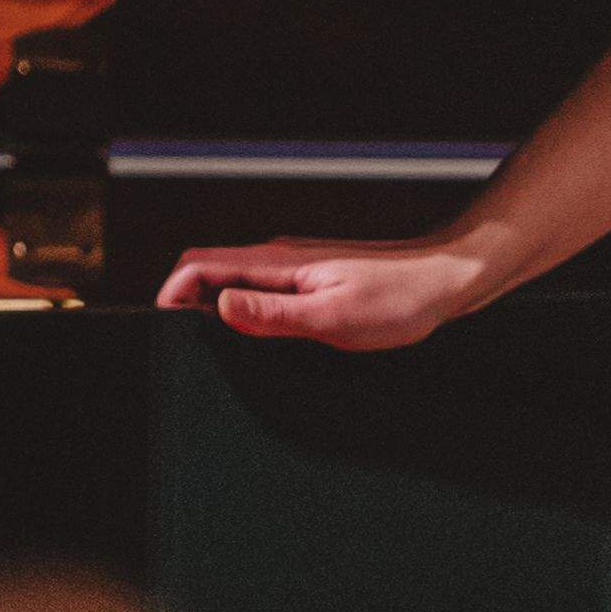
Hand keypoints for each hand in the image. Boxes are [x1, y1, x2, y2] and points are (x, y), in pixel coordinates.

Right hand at [149, 233, 489, 349]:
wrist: (445, 281)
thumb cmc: (399, 300)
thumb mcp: (333, 317)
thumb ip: (274, 315)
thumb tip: (220, 307)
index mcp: (277, 263)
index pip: (198, 266)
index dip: (169, 296)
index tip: (164, 332)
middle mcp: (278, 259)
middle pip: (208, 274)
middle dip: (185, 307)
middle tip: (188, 350)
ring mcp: (293, 269)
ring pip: (232, 284)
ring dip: (214, 312)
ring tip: (219, 351)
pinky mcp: (309, 281)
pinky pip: (260, 293)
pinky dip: (244, 315)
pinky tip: (259, 342)